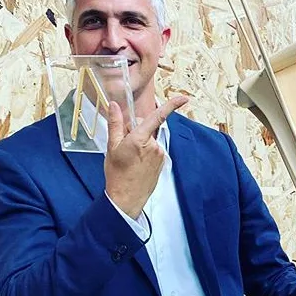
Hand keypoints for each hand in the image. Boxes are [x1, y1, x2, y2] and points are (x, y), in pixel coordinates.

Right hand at [105, 96, 187, 218]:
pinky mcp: (162, 160)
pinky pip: (154, 148)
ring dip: (142, 141)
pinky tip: (138, 161)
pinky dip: (147, 150)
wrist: (126, 197)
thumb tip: (114, 105)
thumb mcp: (112, 147)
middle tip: (125, 143)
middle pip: (148, 126)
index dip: (172, 105)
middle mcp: (153, 145)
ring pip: (151, 138)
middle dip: (138, 129)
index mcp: (139, 139)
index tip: (183, 98)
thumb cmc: (117, 173)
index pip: (158, 117)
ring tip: (131, 156)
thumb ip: (115, 124)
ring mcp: (160, 153)